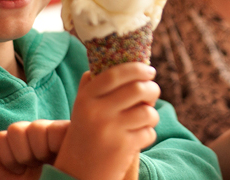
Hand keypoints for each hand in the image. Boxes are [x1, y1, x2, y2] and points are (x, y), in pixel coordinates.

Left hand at [0, 119, 68, 179]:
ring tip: (48, 162)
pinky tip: (59, 155)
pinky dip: (52, 145)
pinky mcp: (69, 129)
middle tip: (35, 167)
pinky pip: (52, 129)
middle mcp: (36, 132)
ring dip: (37, 152)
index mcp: (21, 142)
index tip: (21, 171)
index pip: (1, 137)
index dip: (7, 158)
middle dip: (21, 155)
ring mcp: (53, 129)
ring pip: (33, 128)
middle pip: (14, 129)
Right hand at [53, 63, 159, 179]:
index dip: (136, 68)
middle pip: (138, 89)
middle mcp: (97, 112)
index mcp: (86, 98)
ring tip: (146, 118)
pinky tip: (138, 138)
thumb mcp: (81, 109)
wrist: (77, 175)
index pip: (115, 73)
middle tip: (152, 91)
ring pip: (148, 111)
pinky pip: (149, 132)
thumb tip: (118, 62)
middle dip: (152, 89)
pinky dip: (148, 134)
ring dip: (152, 115)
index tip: (148, 70)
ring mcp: (111, 130)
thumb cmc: (85, 137)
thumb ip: (94, 86)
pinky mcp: (123, 147)